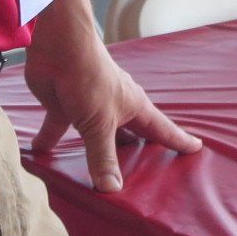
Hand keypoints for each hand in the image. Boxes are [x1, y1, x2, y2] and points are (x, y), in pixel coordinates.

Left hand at [25, 9, 200, 191]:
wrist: (59, 44)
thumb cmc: (89, 76)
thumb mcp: (100, 123)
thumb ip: (103, 156)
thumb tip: (112, 190)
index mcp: (133, 107)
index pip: (162, 129)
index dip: (179, 140)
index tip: (196, 148)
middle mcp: (114, 108)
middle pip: (129, 136)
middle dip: (136, 154)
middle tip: (146, 175)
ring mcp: (88, 107)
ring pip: (93, 136)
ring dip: (92, 153)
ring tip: (96, 175)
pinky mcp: (63, 106)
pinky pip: (57, 129)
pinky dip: (49, 142)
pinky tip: (40, 157)